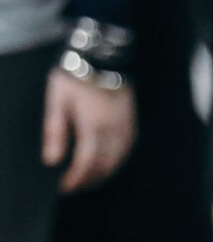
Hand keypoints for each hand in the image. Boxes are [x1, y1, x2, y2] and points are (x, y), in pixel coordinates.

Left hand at [41, 70, 135, 193]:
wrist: (103, 54)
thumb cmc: (77, 75)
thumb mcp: (57, 100)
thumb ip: (54, 132)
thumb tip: (52, 160)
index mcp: (94, 126)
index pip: (86, 164)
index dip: (75, 180)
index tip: (64, 187)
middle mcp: (114, 130)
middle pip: (104, 167)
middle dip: (89, 181)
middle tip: (75, 187)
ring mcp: (126, 127)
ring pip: (118, 161)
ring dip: (103, 174)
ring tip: (88, 180)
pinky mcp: (132, 122)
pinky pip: (126, 150)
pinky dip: (116, 162)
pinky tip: (106, 164)